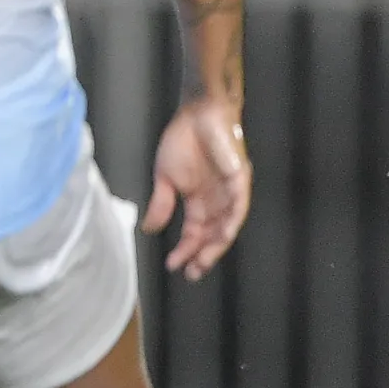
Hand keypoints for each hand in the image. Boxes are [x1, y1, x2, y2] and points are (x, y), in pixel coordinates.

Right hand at [141, 93, 248, 279]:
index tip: (173, 265)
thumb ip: (161, 204)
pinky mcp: (239, 182)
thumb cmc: (182, 140)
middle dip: (202, 256)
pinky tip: (220, 237)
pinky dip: (230, 223)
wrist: (198, 114)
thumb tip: (149, 229)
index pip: (193, 232)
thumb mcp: (165, 177)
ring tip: (203, 260)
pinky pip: (238, 208)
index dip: (184, 250)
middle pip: (211, 236)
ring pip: (226, 227)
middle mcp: (215, 201)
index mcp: (197, 200)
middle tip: (192, 273)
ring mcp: (229, 193)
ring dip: (216, 246)